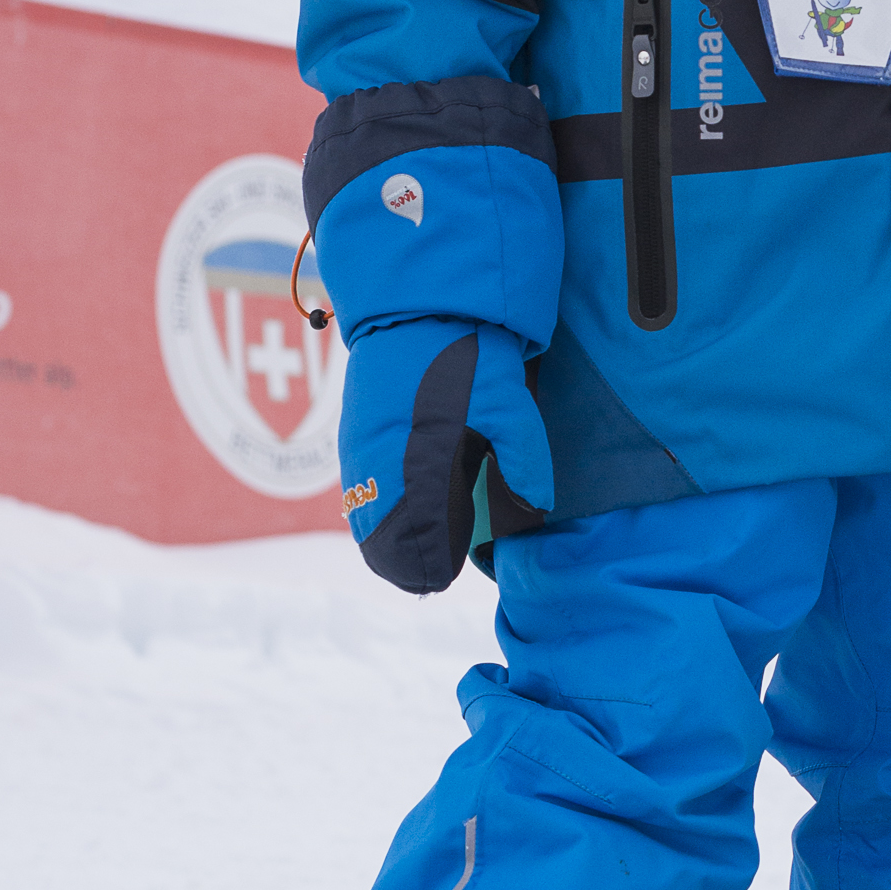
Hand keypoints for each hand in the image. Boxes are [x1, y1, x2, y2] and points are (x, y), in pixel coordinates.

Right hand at [333, 319, 552, 593]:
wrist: (417, 308)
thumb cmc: (468, 357)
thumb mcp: (510, 405)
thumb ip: (523, 459)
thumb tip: (537, 507)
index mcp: (422, 459)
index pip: (420, 533)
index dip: (428, 563)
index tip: (440, 581)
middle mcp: (383, 462)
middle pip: (382, 534)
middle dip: (402, 562)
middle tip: (426, 581)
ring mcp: (361, 449)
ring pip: (363, 515)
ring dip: (383, 541)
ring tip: (408, 563)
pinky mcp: (353, 435)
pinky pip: (356, 490)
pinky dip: (370, 514)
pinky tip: (387, 523)